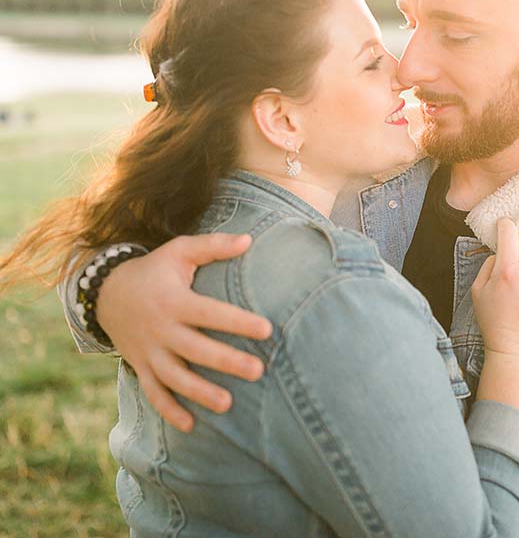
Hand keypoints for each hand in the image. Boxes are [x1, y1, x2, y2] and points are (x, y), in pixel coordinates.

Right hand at [95, 233, 272, 431]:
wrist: (105, 292)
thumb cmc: (154, 270)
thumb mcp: (179, 251)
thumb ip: (213, 246)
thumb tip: (249, 239)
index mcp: (174, 301)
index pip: (209, 313)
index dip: (237, 321)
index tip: (267, 329)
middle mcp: (160, 330)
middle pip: (195, 350)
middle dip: (226, 362)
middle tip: (258, 371)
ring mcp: (148, 352)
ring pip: (174, 377)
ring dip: (199, 393)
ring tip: (227, 404)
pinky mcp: (140, 366)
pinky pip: (153, 393)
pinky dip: (168, 410)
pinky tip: (190, 425)